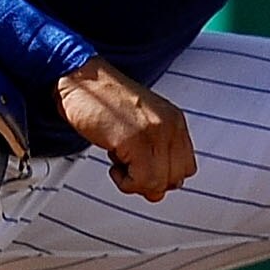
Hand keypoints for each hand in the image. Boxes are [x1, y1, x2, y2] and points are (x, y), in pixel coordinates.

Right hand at [55, 59, 196, 201]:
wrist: (82, 79)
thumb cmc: (104, 100)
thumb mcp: (141, 122)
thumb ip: (155, 151)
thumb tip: (156, 189)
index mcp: (175, 120)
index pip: (186, 166)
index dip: (163, 178)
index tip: (143, 172)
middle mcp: (170, 125)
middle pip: (175, 178)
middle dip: (150, 184)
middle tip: (129, 171)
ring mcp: (155, 132)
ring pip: (159, 183)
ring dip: (135, 184)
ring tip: (120, 164)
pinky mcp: (135, 139)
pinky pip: (141, 181)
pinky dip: (125, 182)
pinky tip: (113, 165)